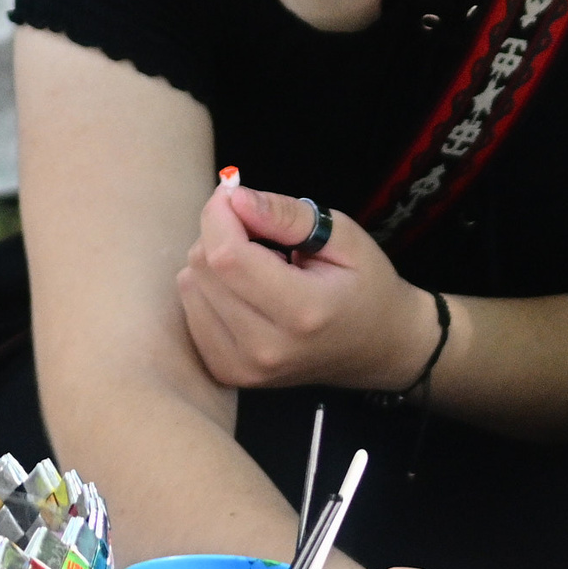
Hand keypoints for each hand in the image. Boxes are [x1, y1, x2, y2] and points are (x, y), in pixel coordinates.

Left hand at [178, 179, 443, 391]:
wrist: (376, 348)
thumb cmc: (366, 286)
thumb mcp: (344, 238)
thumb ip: (288, 216)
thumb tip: (234, 198)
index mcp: (303, 313)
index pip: (227, 257)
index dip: (219, 214)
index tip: (235, 194)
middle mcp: (266, 348)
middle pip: (204, 269)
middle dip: (219, 232)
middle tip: (258, 231)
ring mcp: (243, 368)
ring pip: (191, 286)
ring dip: (213, 261)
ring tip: (258, 265)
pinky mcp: (227, 373)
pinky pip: (191, 311)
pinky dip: (209, 288)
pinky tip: (245, 290)